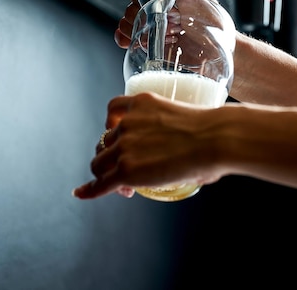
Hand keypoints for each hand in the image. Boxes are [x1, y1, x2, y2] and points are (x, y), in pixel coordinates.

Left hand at [72, 92, 223, 199]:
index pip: (113, 112)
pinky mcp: (126, 170)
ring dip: (107, 174)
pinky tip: (82, 193)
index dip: (114, 129)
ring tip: (125, 185)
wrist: (214, 139)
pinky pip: (101, 182)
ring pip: (100, 163)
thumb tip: (197, 157)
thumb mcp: (185, 116)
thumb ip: (177, 130)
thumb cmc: (212, 129)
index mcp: (141, 102)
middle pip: (105, 141)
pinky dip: (90, 189)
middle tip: (128, 168)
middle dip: (112, 156)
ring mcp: (124, 146)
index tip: (120, 140)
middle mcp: (127, 122)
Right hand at [114, 0, 218, 49]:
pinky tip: (131, 42)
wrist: (218, 55)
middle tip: (161, 25)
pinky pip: (125, 37)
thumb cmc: (216, 27)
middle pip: (131, 4)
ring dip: (133, 29)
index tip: (152, 5)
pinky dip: (123, 38)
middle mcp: (158, 7)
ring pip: (127, 20)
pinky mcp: (149, 44)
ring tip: (154, 37)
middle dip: (139, 16)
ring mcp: (152, 26)